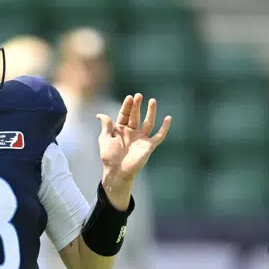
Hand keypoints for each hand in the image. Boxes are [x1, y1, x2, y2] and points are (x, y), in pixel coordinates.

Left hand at [97, 94, 170, 208]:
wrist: (117, 172)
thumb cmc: (109, 157)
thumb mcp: (105, 139)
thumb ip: (106, 126)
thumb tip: (99, 115)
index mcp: (121, 130)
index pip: (125, 114)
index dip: (127, 106)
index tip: (130, 97)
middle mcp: (132, 132)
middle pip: (136, 116)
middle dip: (137, 106)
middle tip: (139, 96)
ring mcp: (141, 139)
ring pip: (148, 122)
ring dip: (151, 112)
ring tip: (152, 101)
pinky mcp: (149, 146)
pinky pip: (159, 136)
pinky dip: (164, 128)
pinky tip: (168, 118)